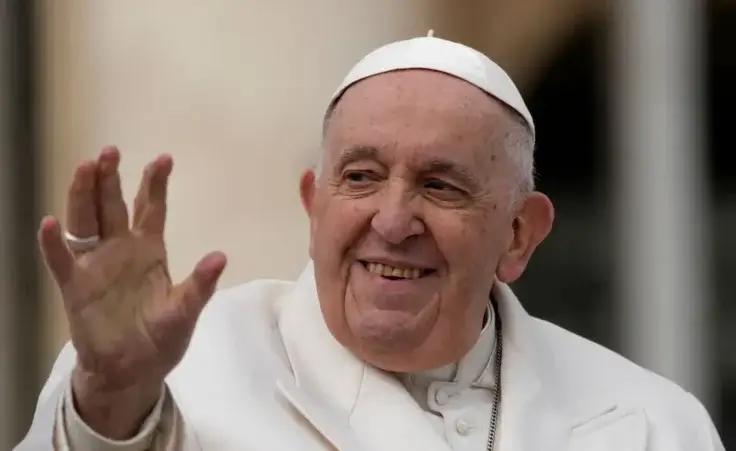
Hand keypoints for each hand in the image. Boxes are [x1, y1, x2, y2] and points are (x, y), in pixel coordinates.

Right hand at [38, 147, 226, 437]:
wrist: (132, 371)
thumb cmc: (161, 339)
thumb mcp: (186, 312)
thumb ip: (200, 285)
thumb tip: (220, 257)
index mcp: (150, 250)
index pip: (151, 208)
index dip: (155, 183)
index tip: (163, 158)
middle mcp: (120, 250)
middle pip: (112, 206)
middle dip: (111, 178)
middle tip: (110, 152)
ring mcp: (95, 265)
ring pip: (85, 222)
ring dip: (84, 195)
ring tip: (85, 168)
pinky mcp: (74, 287)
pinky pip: (60, 261)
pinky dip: (53, 243)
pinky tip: (49, 224)